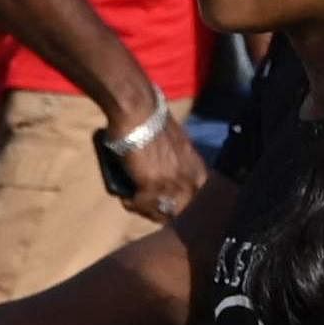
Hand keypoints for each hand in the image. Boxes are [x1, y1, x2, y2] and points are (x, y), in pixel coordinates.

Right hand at [115, 106, 206, 222]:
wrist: (140, 111)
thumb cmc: (155, 122)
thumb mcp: (177, 147)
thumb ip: (177, 165)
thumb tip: (166, 174)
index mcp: (199, 171)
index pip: (193, 202)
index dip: (177, 206)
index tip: (163, 206)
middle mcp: (190, 181)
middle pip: (178, 211)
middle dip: (161, 213)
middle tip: (145, 208)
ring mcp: (172, 184)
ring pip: (159, 211)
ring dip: (144, 209)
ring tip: (132, 201)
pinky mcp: (151, 185)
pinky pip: (140, 204)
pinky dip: (131, 203)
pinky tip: (125, 197)